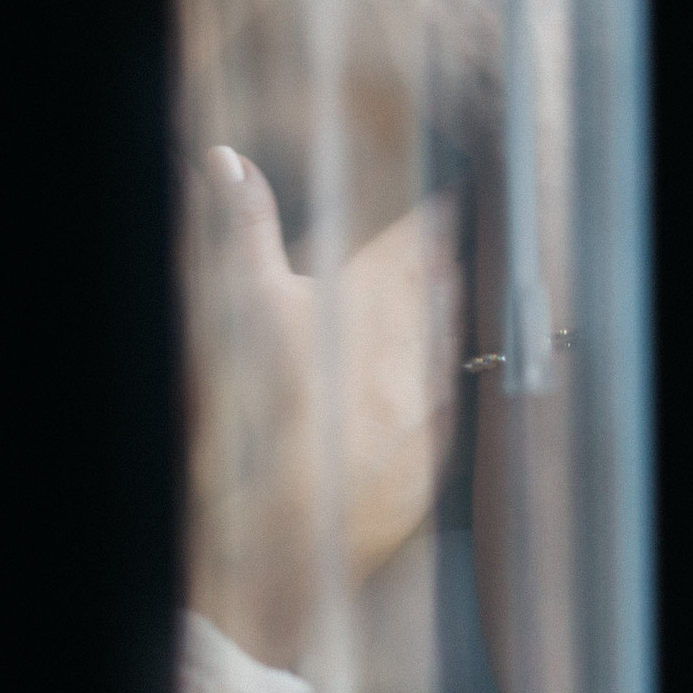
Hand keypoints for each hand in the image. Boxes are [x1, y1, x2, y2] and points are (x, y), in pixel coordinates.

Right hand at [184, 145, 461, 665]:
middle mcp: (424, 333)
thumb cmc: (253, 411)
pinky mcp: (443, 443)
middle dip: (457, 254)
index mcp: (380, 289)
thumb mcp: (240, 306)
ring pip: (466, 331)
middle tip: (460, 233)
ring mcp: (439, 391)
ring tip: (452, 295)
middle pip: (458, 276)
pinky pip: (463, 393)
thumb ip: (244, 227)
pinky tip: (443, 374)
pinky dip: (456, 374)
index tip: (463, 185)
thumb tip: (226, 158)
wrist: (281, 534)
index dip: (448, 203)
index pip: (435, 226)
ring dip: (459, 310)